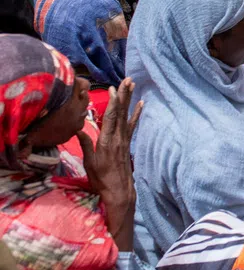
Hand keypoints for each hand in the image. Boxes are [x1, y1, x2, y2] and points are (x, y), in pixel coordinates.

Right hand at [78, 80, 142, 247]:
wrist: (118, 190)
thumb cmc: (100, 178)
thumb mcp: (89, 162)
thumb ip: (85, 144)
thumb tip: (77, 129)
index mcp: (106, 141)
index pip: (110, 117)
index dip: (113, 102)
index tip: (114, 88)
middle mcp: (117, 137)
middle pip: (120, 112)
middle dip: (123, 95)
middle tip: (128, 79)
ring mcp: (124, 140)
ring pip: (126, 116)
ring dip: (129, 100)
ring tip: (132, 85)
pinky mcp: (127, 143)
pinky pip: (132, 125)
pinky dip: (136, 114)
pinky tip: (141, 104)